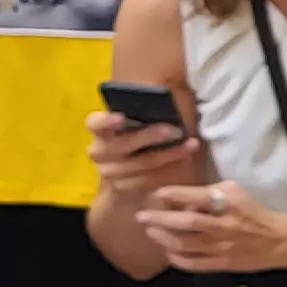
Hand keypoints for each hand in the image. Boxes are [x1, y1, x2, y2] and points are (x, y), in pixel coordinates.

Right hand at [87, 108, 202, 195]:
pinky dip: (168, 169)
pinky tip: (186, 158)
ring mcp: (108, 171)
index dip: (106, 121)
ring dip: (168, 154)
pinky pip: (146, 180)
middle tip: (172, 129)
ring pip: (139, 164)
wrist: (129, 168)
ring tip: (191, 144)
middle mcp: (98, 151)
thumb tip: (166, 99)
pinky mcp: (122, 186)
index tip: (121, 117)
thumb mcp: (136, 122)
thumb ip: (143, 113)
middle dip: (148, 137)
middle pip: (121, 145)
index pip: (95, 123)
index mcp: (99, 129)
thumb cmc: (137, 134)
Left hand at [136, 182, 286, 272]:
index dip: (174, 195)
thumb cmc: (253, 212)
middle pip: (186, 223)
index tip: (157, 193)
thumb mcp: (235, 192)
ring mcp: (222, 246)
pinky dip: (177, 258)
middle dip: (160, 219)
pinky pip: (193, 263)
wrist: (278, 240)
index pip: (197, 197)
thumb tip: (181, 200)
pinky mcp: (222, 263)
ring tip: (151, 231)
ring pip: (185, 244)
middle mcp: (223, 225)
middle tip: (142, 216)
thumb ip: (209, 193)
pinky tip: (168, 251)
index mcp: (229, 204)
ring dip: (163, 238)